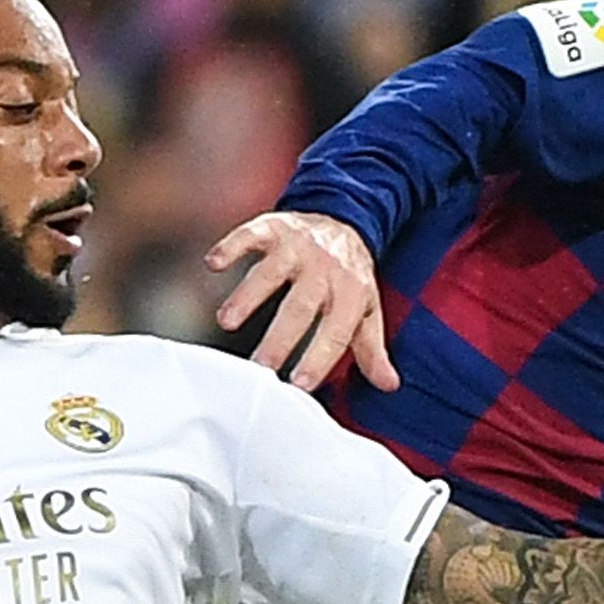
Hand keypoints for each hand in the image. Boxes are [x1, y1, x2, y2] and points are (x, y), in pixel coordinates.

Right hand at [205, 210, 395, 392]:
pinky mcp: (274, 228)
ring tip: (227, 322)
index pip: (336, 332)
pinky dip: (232, 246)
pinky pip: (251, 235)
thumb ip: (372, 349)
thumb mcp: (366, 310)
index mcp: (349, 293)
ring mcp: (297, 247)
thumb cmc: (349, 276)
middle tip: (260, 367)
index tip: (300, 386)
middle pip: (300, 307)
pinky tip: (214, 263)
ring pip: (271, 272)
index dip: (319, 358)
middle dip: (280, 338)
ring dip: (248, 296)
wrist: (343, 218)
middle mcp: (323, 269)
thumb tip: (389, 385)